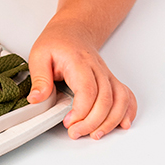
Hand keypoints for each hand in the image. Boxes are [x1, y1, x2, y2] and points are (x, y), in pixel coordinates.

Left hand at [27, 22, 136, 139]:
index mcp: (79, 62)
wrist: (72, 31)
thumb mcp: (39, 55)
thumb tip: (36, 99)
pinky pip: (127, 96)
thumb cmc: (57, 42)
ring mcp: (107, 75)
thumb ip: (39, 78)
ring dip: (111, 121)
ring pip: (120, 99)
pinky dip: (128, 111)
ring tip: (96, 134)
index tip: (68, 122)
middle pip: (105, 99)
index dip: (81, 111)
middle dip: (93, 122)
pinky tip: (122, 123)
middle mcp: (97, 69)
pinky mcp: (111, 81)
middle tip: (76, 132)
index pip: (87, 90)